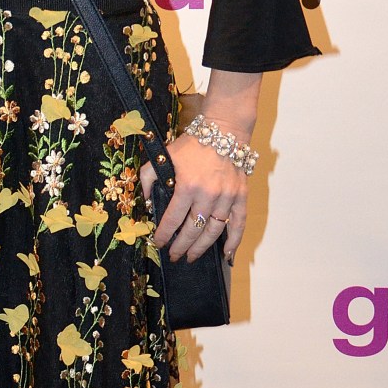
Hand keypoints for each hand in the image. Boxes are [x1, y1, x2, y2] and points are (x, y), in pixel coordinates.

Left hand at [139, 134, 247, 264]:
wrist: (224, 131)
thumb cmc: (192, 145)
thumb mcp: (164, 156)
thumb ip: (149, 178)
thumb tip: (147, 203)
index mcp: (187, 186)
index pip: (173, 219)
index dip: (164, 234)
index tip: (158, 242)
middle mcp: (208, 195)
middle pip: (192, 229)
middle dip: (181, 246)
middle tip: (174, 255)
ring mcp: (226, 197)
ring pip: (213, 230)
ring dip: (201, 247)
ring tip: (192, 256)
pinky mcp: (241, 196)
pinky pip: (239, 223)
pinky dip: (233, 240)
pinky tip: (226, 253)